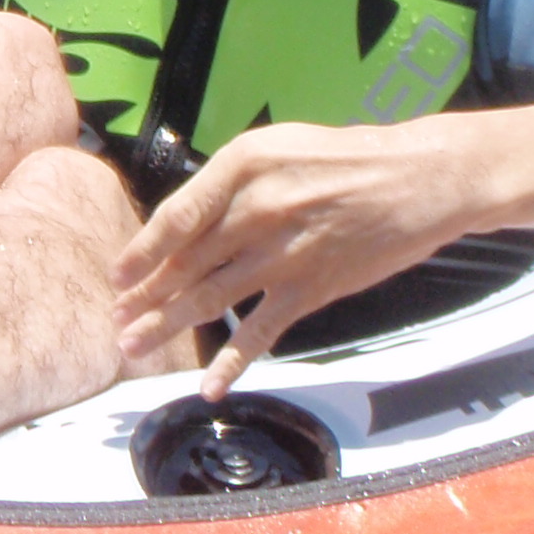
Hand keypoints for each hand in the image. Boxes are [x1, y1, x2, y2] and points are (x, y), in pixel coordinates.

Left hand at [111, 121, 478, 398]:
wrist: (418, 179)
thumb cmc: (345, 158)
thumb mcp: (277, 147)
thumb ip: (230, 182)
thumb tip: (187, 223)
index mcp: (241, 168)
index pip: (175, 218)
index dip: (141, 252)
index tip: (118, 276)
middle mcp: (255, 210)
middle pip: (184, 263)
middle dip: (144, 297)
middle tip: (116, 320)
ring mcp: (282, 254)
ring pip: (209, 298)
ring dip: (167, 327)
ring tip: (134, 346)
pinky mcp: (311, 288)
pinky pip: (260, 332)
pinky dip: (231, 363)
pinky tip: (208, 387)